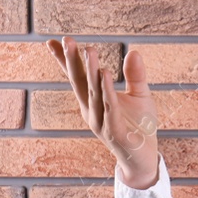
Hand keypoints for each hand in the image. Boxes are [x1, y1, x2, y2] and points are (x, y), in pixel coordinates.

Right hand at [44, 35, 159, 187]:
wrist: (144, 158)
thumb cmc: (139, 127)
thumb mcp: (139, 96)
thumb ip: (134, 75)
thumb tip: (133, 51)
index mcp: (93, 101)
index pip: (77, 77)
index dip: (66, 60)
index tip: (53, 41)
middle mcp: (91, 111)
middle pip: (80, 82)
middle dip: (73, 61)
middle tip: (67, 40)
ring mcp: (100, 122)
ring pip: (93, 92)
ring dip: (90, 71)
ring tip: (89, 49)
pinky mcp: (114, 131)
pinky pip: (110, 107)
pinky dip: (106, 91)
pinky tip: (104, 73)